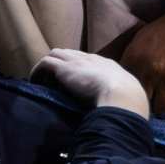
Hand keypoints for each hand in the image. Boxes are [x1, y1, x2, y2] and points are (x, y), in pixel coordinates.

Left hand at [30, 48, 149, 117]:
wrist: (123, 97)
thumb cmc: (129, 103)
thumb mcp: (128, 98)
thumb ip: (122, 100)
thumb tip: (121, 109)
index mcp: (109, 67)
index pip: (90, 61)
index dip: (80, 68)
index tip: (75, 81)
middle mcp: (93, 59)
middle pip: (72, 53)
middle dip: (63, 62)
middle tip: (55, 79)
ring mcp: (78, 62)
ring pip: (57, 53)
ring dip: (49, 65)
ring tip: (43, 80)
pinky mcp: (65, 68)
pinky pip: (45, 63)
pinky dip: (38, 70)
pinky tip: (35, 81)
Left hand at [119, 0, 164, 112]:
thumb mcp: (145, 38)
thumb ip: (135, 61)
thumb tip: (127, 85)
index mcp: (135, 57)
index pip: (129, 88)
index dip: (138, 91)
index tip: (148, 88)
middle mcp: (149, 69)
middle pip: (145, 100)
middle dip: (154, 97)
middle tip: (163, 88)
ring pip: (164, 106)